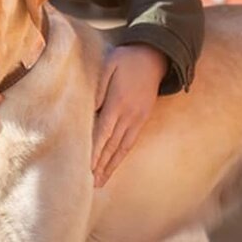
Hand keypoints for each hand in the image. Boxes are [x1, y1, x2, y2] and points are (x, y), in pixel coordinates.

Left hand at [92, 44, 167, 187]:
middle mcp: (130, 114)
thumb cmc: (127, 59)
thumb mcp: (109, 65)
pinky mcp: (142, 120)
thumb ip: (99, 87)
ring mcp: (138, 119)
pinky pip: (129, 143)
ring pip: (122, 148)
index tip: (86, 167)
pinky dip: (120, 157)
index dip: (95, 151)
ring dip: (110, 166)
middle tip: (88, 184)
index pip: (104, 131)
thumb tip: (90, 110)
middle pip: (112, 145)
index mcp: (119, 101)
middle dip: (100, 165)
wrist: (155, 57)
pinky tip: (112, 167)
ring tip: (99, 183)